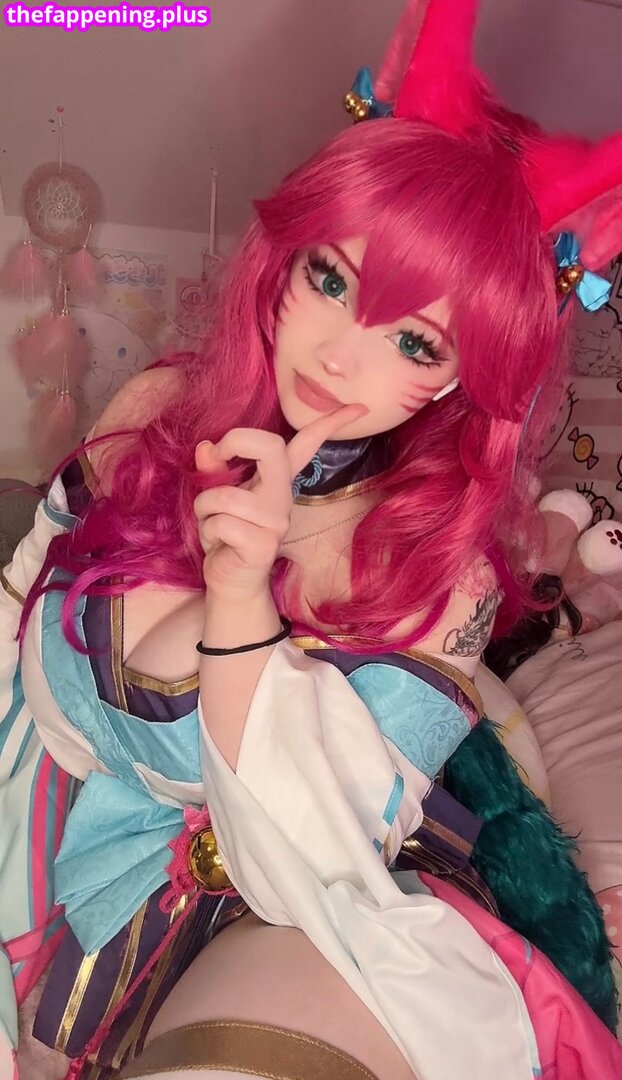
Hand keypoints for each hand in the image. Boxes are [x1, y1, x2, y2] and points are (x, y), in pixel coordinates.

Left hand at [194, 404, 366, 599]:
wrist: (230, 581)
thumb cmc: (224, 533)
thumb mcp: (214, 496)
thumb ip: (212, 469)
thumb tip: (205, 448)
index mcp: (276, 481)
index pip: (307, 445)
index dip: (331, 423)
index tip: (361, 408)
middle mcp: (282, 498)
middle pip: (270, 447)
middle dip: (235, 441)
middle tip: (218, 453)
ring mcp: (276, 522)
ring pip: (226, 495)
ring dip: (204, 507)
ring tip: (212, 522)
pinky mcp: (264, 544)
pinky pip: (222, 523)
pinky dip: (208, 530)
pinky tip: (219, 544)